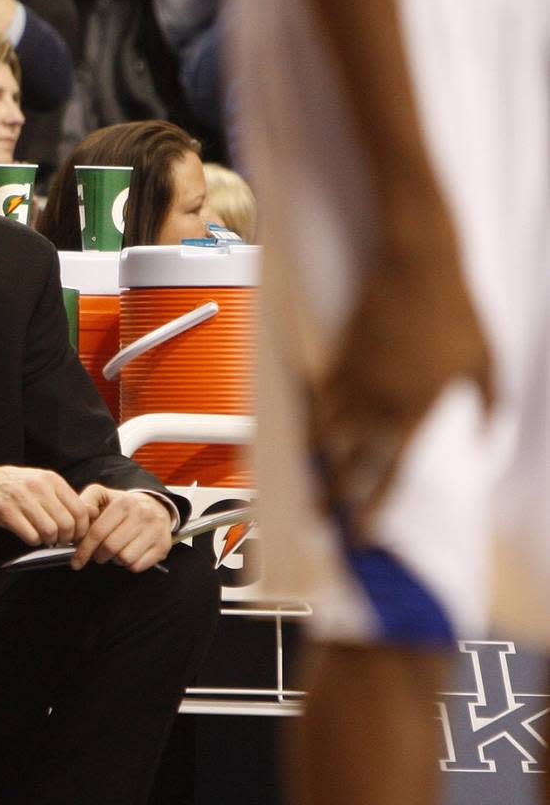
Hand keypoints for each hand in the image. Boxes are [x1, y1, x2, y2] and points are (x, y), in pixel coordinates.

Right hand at [0, 466, 91, 546]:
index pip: (80, 510)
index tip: (76, 536)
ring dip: (49, 541)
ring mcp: (22, 498)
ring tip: (43, 538)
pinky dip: (33, 541)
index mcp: (52, 480)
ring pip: (50, 531)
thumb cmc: (16, 487)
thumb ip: (65, 498)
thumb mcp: (43, 484)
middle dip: (65, 538)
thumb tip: (92, 514)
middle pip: (67, 524)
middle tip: (59, 540)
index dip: (81, 529)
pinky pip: (30, 536)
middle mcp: (39, 487)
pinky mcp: (7, 512)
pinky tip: (30, 536)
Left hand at [70, 486, 173, 572]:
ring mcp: (155, 531)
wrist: (156, 507)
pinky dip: (129, 565)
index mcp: (124, 503)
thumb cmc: (123, 506)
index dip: (84, 549)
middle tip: (98, 554)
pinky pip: (138, 566)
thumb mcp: (103, 496)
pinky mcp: (163, 546)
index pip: (98, 532)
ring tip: (116, 550)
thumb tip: (85, 514)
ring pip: (124, 559)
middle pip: (110, 548)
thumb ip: (87, 502)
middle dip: (98, 555)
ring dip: (115, 560)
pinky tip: (129, 554)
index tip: (76, 561)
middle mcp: (143, 514)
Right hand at [310, 235, 492, 539]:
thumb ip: (491, 411)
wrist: (416, 267)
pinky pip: (317, 404)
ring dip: (317, 464)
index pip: (392, 475)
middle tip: (320, 520)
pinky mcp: (336, 363)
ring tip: (313, 483)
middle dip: (332, 497)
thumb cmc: (458, 314)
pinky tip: (312, 438)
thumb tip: (489, 447)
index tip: (363, 537)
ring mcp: (352, 384)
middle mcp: (378, 405)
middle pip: (347, 465)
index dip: (374, 511)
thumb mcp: (488, 364)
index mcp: (417, 412)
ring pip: (324, 437)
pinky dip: (314, 424)